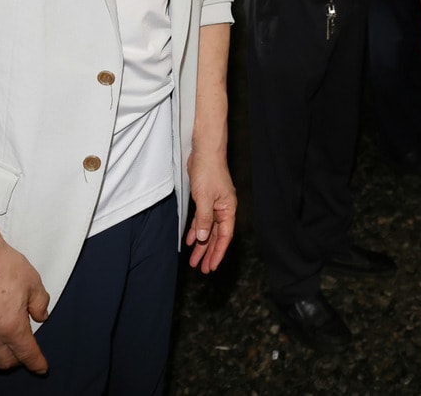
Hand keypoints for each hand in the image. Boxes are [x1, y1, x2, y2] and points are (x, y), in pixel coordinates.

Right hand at [0, 240, 50, 371]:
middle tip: (23, 352)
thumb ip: (40, 303)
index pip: (27, 355)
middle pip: (5, 362)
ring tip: (3, 349)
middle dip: (17, 361)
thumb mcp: (33, 283)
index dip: (37, 364)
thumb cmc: (4, 267)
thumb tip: (40, 316)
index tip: (42, 368)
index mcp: (12, 327)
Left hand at [185, 152, 236, 274]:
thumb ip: (204, 220)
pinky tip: (191, 240)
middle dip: (209, 253)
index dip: (218, 253)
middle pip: (217, 236)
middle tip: (202, 269)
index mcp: (228, 209)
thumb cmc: (209, 171)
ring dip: (201, 245)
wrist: (205, 152)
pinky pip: (202, 220)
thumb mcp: (205, 198)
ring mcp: (214, 205)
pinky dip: (197, 230)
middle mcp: (223, 209)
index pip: (224, 237)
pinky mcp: (205, 200)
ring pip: (208, 230)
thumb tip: (204, 239)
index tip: (211, 267)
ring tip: (194, 260)